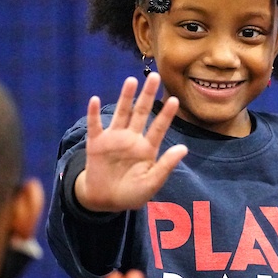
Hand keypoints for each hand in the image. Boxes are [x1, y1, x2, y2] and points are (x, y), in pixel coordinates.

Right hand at [74, 73, 187, 211]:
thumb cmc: (132, 193)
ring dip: (125, 97)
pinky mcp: (96, 143)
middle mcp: (132, 139)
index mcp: (147, 148)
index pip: (159, 127)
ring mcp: (114, 139)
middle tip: (155, 76)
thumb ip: (166, 165)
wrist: (105, 201)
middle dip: (147, 95)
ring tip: (131, 80)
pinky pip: (94, 125)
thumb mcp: (151, 182)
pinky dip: (94, 113)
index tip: (174, 99)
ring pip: (121, 113)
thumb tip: (183, 148)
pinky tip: (95, 100)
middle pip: (141, 112)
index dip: (166, 114)